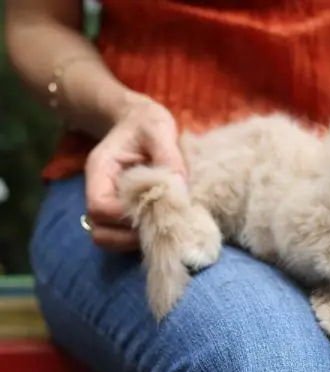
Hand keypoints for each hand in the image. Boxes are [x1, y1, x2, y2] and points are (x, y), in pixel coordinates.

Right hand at [84, 96, 186, 251]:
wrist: (141, 122)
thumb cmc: (148, 123)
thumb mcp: (159, 129)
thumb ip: (168, 156)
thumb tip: (179, 186)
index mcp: (100, 171)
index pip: (99, 207)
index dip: (126, 215)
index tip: (155, 207)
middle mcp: (99, 192)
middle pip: (100, 232)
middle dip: (130, 236)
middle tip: (163, 224)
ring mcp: (109, 206)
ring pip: (110, 240)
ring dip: (135, 241)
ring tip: (165, 226)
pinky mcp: (122, 215)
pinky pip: (123, 238)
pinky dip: (141, 239)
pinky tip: (164, 224)